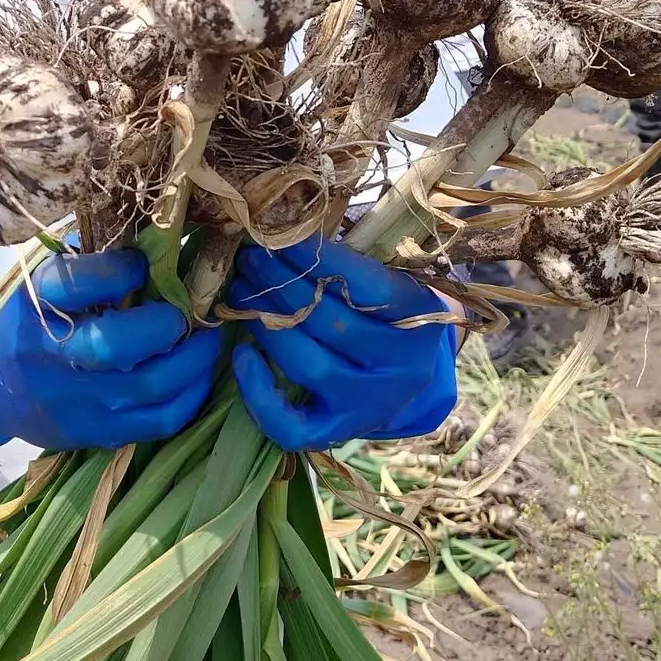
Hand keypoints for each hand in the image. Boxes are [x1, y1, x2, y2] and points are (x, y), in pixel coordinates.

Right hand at [0, 250, 222, 475]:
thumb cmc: (16, 317)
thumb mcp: (33, 281)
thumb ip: (84, 266)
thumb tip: (157, 239)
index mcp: (31, 304)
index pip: (78, 283)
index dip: (120, 269)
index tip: (144, 262)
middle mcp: (47, 354)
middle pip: (114, 345)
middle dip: (164, 325)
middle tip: (185, 311)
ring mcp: (69, 401)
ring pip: (146, 388)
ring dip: (191, 362)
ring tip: (206, 338)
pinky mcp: (89, 433)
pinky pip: (154, 423)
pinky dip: (188, 398)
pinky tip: (196, 374)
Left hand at [227, 236, 456, 452]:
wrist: (408, 377)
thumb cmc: (389, 314)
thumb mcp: (392, 281)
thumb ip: (354, 263)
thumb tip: (289, 228)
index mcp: (419, 319)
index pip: (364, 285)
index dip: (317, 259)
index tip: (281, 234)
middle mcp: (399, 368)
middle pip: (329, 323)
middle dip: (280, 285)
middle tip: (250, 257)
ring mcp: (368, 405)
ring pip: (308, 365)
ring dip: (265, 322)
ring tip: (242, 289)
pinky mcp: (338, 431)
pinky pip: (291, 426)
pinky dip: (259, 393)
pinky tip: (242, 354)